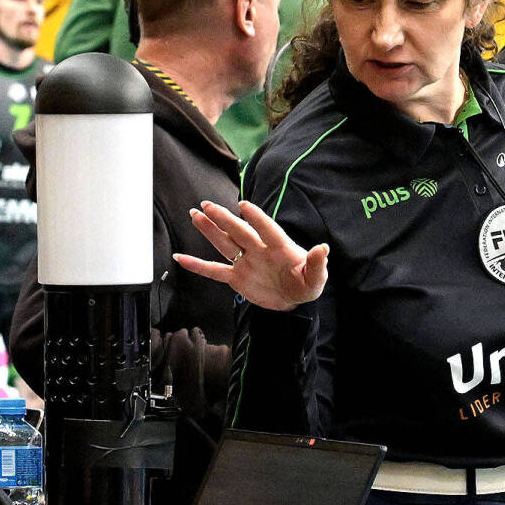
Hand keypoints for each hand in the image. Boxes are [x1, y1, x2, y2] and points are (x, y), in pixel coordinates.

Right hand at [173, 200, 328, 311]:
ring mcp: (246, 262)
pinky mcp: (237, 278)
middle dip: (224, 219)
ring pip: (225, 244)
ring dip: (210, 230)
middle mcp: (259, 250)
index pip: (267, 230)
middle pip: (239, 232)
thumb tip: (323, 248)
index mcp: (280, 247)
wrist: (294, 299)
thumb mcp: (316, 278)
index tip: (244, 205)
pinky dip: (198, 265)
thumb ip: (316, 264)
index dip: (257, 218)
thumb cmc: (306, 284)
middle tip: (207, 205)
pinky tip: (181, 258)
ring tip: (195, 214)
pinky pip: (215, 271)